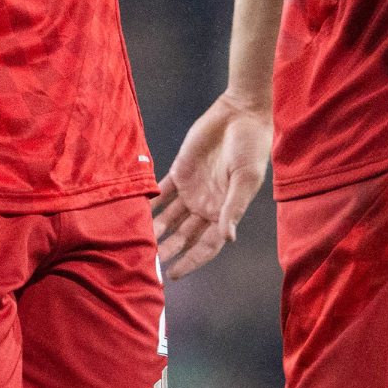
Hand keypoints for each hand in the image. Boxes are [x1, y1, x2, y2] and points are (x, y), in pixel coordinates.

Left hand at [154, 93, 271, 277]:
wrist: (240, 114)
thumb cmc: (251, 148)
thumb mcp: (246, 179)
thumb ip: (233, 208)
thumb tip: (227, 238)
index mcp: (225, 212)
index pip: (206, 245)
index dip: (191, 260)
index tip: (174, 273)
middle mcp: (206, 206)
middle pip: (184, 235)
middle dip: (168, 249)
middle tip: (149, 262)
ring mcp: (192, 189)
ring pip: (170, 217)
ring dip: (156, 229)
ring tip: (138, 241)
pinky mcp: (180, 171)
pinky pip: (162, 191)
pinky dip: (151, 203)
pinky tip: (136, 213)